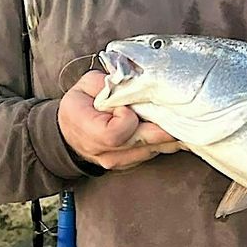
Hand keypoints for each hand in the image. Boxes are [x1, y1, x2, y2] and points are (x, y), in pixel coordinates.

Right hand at [57, 69, 181, 170]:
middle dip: (161, 125)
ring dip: (165, 134)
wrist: (71, 130)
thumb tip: (136, 82)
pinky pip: (152, 153)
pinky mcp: (129, 164)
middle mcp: (101, 151)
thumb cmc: (81, 103)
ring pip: (151, 150)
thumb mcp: (87, 84)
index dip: (128, 119)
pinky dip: (163, 141)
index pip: (115, 134)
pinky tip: (166, 126)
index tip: (127, 106)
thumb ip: (110, 83)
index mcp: (85, 129)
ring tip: (174, 117)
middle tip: (176, 111)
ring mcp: (117, 161)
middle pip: (140, 143)